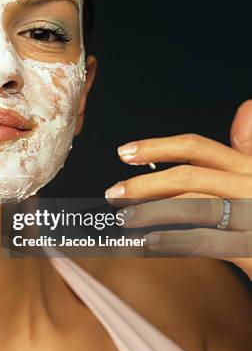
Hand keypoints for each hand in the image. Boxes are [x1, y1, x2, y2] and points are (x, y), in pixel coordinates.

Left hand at [105, 100, 251, 278]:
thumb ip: (249, 151)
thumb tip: (246, 107)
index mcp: (250, 167)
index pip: (198, 148)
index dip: (157, 147)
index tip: (124, 152)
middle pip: (187, 177)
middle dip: (144, 184)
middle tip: (113, 193)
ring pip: (191, 206)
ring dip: (150, 212)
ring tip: (123, 219)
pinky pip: (204, 241)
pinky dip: (172, 241)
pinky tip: (149, 243)